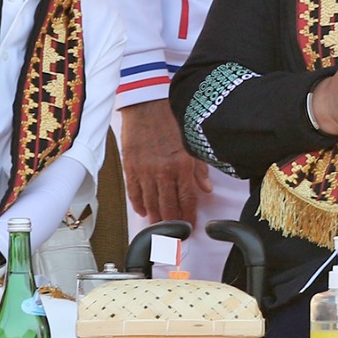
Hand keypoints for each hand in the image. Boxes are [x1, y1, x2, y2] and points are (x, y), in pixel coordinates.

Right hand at [121, 97, 211, 222]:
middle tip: (174, 235)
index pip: (187, 200)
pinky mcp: (130, 166)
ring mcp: (144, 170)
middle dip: (172, 223)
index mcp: (182, 165)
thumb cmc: (172, 118)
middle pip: (167, 207)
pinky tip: (143, 211)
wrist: (147, 102)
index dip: (189, 217)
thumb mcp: (193, 142)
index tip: (190, 227)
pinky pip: (134, 192)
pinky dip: (138, 204)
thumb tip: (207, 189)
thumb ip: (200, 169)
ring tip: (159, 228)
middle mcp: (163, 171)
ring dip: (155, 217)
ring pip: (150, 203)